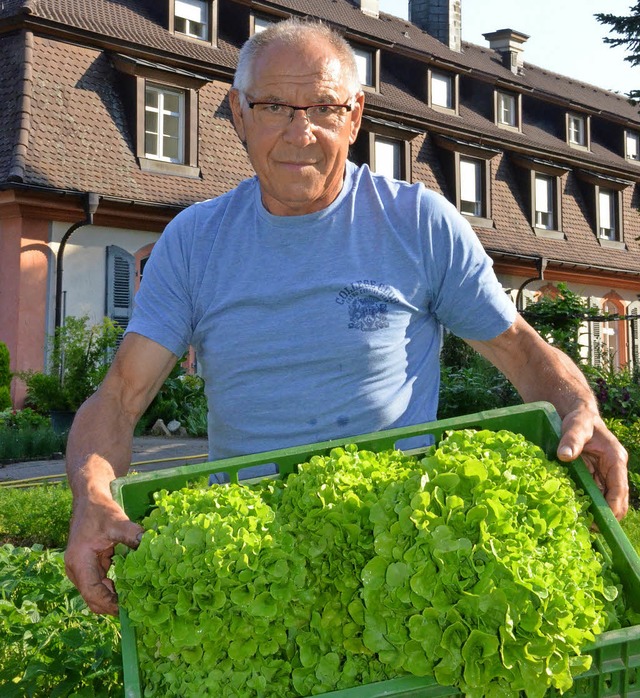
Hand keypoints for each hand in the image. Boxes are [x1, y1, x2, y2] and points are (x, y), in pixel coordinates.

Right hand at [64, 497, 143, 614]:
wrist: (89, 498)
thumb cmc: (100, 510)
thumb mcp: (117, 521)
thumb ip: (133, 535)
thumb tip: (152, 545)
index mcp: (79, 562)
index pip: (93, 593)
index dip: (111, 604)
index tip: (131, 608)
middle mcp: (76, 570)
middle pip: (93, 598)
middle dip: (113, 605)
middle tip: (137, 607)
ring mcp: (81, 569)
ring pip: (97, 592)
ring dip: (114, 596)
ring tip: (136, 598)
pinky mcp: (89, 565)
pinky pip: (100, 582)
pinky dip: (113, 586)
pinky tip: (131, 585)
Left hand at [556, 408, 628, 519]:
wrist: (576, 414)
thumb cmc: (580, 419)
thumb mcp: (576, 425)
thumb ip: (571, 439)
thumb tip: (564, 456)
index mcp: (615, 459)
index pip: (619, 489)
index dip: (613, 506)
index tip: (602, 521)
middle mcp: (613, 469)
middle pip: (616, 499)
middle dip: (606, 515)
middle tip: (589, 529)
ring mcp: (603, 473)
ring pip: (604, 498)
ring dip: (596, 511)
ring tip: (581, 525)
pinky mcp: (592, 475)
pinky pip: (592, 493)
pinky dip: (586, 503)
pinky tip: (574, 512)